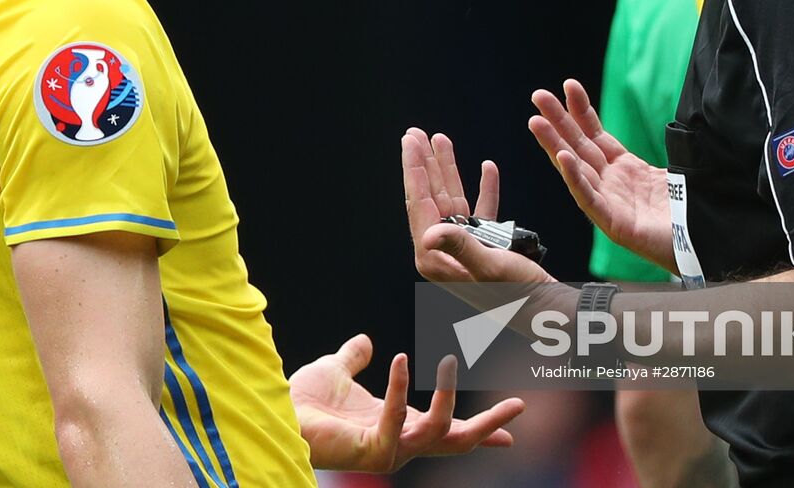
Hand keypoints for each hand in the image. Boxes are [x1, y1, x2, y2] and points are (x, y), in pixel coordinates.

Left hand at [290, 334, 523, 471]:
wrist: (275, 413)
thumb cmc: (302, 400)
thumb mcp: (337, 370)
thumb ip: (354, 358)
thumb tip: (365, 342)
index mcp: (398, 426)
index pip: (446, 430)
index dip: (480, 429)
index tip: (512, 428)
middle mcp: (399, 443)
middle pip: (456, 442)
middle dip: (489, 427)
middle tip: (518, 405)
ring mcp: (388, 452)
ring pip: (438, 433)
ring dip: (450, 397)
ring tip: (451, 359)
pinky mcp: (371, 452)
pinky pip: (398, 420)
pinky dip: (402, 389)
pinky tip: (401, 359)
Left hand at [402, 127, 553, 284]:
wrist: (550, 312)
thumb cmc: (521, 296)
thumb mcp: (490, 267)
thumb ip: (460, 246)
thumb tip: (430, 233)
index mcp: (436, 258)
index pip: (420, 205)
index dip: (413, 169)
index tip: (409, 140)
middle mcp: (445, 252)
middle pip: (430, 198)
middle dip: (424, 164)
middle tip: (415, 133)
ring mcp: (464, 248)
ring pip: (452, 200)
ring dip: (449, 170)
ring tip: (441, 140)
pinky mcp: (485, 247)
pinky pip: (481, 211)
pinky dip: (484, 189)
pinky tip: (487, 168)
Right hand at [529, 79, 674, 269]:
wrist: (705, 246)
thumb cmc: (689, 214)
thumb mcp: (673, 172)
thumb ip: (666, 151)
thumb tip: (679, 125)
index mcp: (625, 170)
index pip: (597, 134)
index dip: (582, 111)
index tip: (569, 86)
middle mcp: (612, 184)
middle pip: (579, 146)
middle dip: (557, 120)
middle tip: (538, 96)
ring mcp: (610, 204)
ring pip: (576, 169)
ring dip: (554, 144)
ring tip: (536, 122)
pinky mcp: (614, 225)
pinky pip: (589, 199)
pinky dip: (575, 178)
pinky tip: (563, 159)